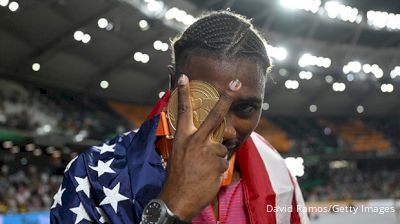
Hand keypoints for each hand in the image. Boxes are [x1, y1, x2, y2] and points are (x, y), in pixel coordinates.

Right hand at [158, 74, 241, 220]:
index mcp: (182, 137)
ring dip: (216, 158)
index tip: (184, 77)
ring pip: (221, 147)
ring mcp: (207, 151)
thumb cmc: (177, 176)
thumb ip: (192, 142)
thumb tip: (207, 135)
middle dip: (226, 98)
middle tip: (236, 82)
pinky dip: (217, 169)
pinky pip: (223, 161)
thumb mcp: (178, 154)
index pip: (183, 111)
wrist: (177, 199)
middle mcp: (195, 140)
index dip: (183, 93)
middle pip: (214, 115)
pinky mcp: (217, 163)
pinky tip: (207, 176)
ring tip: (203, 169)